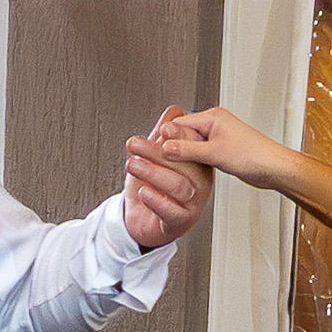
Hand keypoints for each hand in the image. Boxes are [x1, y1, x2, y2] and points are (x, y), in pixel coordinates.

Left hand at [118, 122, 207, 250]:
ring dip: (152, 173)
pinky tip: (143, 192)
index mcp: (197, 164)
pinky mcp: (180, 221)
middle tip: (135, 145)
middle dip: (157, 153)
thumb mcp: (154, 157)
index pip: (193, 146)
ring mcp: (192, 203)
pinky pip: (172, 211)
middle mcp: (198, 183)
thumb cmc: (151, 187)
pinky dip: (156, 200)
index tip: (162, 129)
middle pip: (185, 165)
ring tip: (132, 165)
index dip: (178, 136)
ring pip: (178, 186)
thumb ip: (163, 135)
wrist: (140, 219)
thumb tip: (174, 111)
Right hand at [138, 103, 302, 190]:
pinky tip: (190, 169)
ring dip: (184, 154)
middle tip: (161, 158)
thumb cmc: (253, 156)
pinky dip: (193, 159)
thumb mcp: (214, 153)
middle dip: (173, 145)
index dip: (166, 137)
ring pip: (191, 144)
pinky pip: (200, 152)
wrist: (272, 168)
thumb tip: (166, 147)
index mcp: (213, 117)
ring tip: (174, 165)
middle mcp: (215, 124)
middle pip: (183, 132)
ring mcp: (218, 136)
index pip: (180, 123)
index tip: (154, 149)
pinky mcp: (222, 149)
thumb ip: (187, 150)